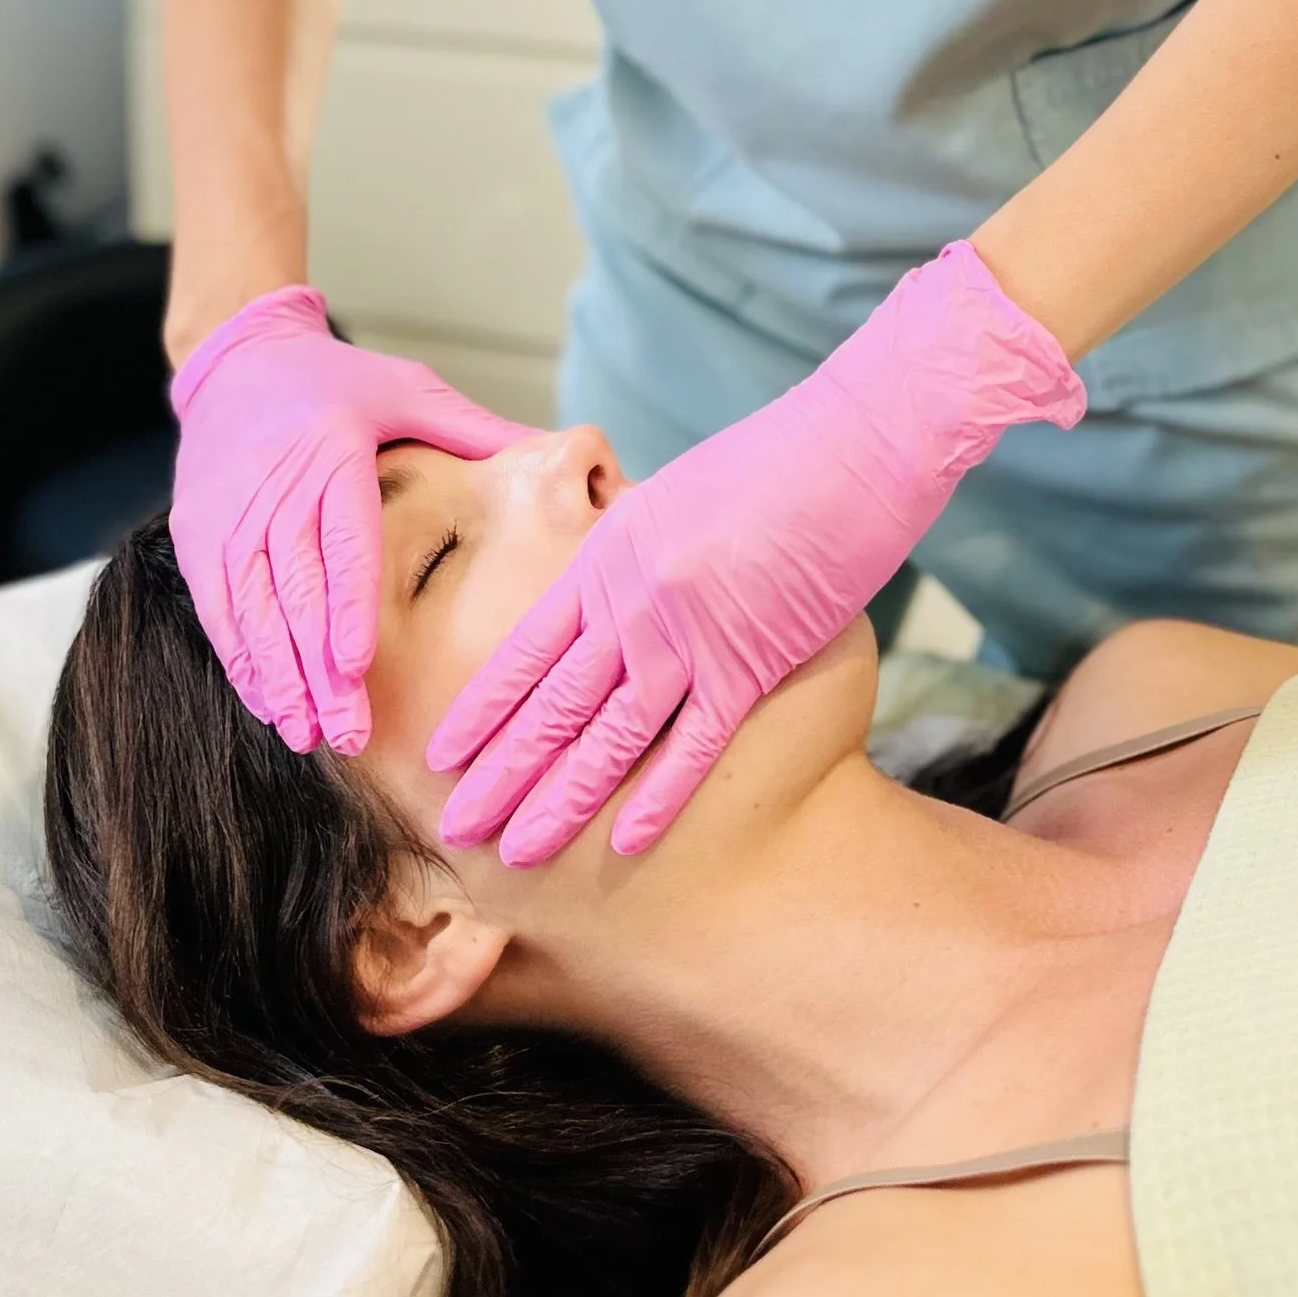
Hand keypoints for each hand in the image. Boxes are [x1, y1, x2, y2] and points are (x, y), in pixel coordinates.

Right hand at [168, 288, 537, 753]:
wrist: (238, 359)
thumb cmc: (338, 382)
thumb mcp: (408, 388)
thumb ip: (474, 430)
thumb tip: (555, 452)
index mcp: (331, 449)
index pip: (342, 539)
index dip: (348, 606)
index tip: (360, 667)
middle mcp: (273, 484)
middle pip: (296, 587)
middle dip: (317, 667)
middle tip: (348, 732)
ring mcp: (227, 513)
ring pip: (251, 606)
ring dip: (277, 675)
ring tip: (309, 733)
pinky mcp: (198, 535)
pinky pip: (218, 606)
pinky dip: (242, 659)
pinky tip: (270, 703)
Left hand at [423, 240, 1085, 863]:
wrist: (857, 444)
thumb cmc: (780, 462)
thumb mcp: (681, 499)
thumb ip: (637, 555)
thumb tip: (613, 592)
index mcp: (611, 554)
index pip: (528, 646)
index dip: (483, 707)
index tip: (440, 753)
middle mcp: (634, 599)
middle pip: (552, 702)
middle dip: (499, 772)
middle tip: (452, 829)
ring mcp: (689, 634)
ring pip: (608, 736)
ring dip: (559, 800)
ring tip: (515, 852)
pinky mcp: (752, 661)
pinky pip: (694, 744)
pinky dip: (659, 797)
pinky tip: (623, 841)